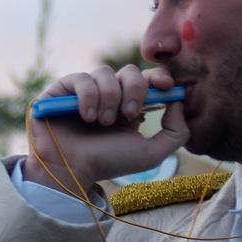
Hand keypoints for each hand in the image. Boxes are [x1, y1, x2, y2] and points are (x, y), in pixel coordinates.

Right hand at [24, 65, 188, 194]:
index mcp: (128, 105)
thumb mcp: (151, 153)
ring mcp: (84, 90)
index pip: (147, 79)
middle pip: (130, 71)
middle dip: (134, 90)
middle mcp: (107, 94)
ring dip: (110, 97)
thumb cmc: (109, 163)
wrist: (72, 170)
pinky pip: (81, 78)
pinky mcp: (62, 89)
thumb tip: (179, 102)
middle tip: (129, 114)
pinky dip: (88, 96)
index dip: (158, 77)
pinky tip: (86, 116)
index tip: (166, 86)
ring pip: (105, 72)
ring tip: (102, 122)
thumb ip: (175, 132)